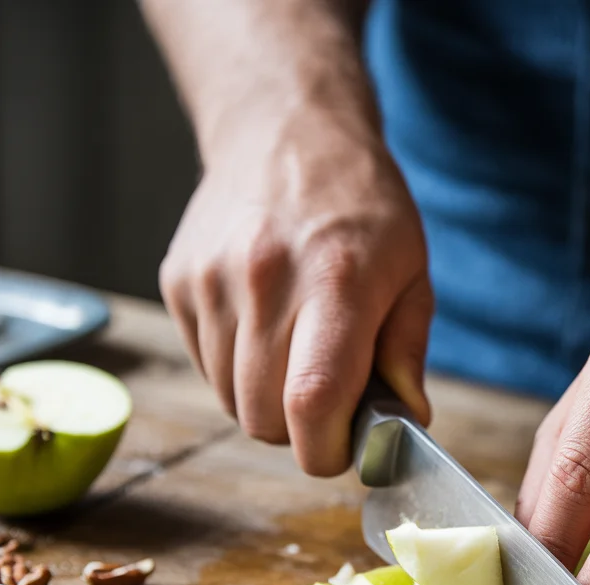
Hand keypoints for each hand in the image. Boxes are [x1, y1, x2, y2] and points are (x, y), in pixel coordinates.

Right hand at [159, 107, 431, 474]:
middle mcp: (264, 281)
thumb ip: (407, 354)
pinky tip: (263, 327)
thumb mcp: (412, 274)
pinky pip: (205, 366)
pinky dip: (236, 370)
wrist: (284, 130)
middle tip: (327, 399)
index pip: (312, 402)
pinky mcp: (177, 281)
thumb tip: (407, 423)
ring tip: (296, 352)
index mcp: (335, 283)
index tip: (343, 449)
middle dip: (299, 431)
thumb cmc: (362, 209)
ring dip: (265, 401)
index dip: (326, 449)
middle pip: (262, 419)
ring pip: (230, 402)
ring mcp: (211, 281)